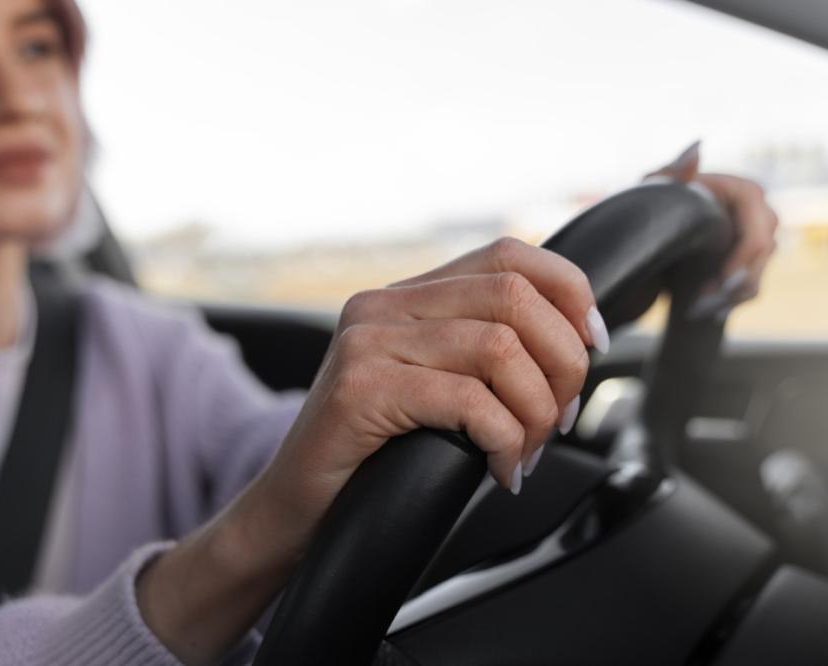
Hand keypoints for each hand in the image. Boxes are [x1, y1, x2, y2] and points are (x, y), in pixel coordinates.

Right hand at [139, 239, 604, 664]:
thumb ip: (479, 351)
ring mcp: (366, 343)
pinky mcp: (360, 389)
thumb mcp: (431, 385)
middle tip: (563, 418)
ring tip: (528, 450)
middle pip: (512, 297)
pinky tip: (502, 470)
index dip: (567, 291)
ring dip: (536, 410)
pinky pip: (467, 400)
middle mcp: (382, 306)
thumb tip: (575, 344)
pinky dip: (505, 440)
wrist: (296, 508)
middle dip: (563, 361)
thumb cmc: (374, 455)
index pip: (506, 254)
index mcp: (405, 297)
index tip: (592, 343)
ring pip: (498, 347)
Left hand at [647, 141, 778, 312]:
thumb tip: (696, 150)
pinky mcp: (750, 265)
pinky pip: (750, 290)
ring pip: (757, 275)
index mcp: (743, 192)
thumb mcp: (656, 190)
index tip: (722, 278)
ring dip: (728, 295)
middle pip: (764, 251)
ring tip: (698, 304)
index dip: (744, 254)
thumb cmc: (653, 208)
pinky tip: (703, 308)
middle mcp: (759, 215)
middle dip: (737, 280)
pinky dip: (728, 303)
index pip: (759, 222)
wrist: (650, 246)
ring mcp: (758, 241)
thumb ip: (673, 171)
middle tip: (707, 298)